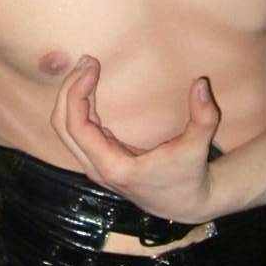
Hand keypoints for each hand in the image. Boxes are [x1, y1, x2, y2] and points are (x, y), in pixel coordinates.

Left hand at [51, 56, 220, 224]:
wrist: (185, 204)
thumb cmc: (189, 176)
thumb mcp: (198, 148)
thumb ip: (203, 117)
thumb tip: (201, 83)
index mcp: (114, 167)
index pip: (77, 128)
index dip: (77, 94)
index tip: (92, 67)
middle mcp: (97, 168)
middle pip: (62, 127)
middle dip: (69, 90)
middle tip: (87, 61)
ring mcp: (95, 165)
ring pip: (65, 129)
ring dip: (71, 96)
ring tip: (87, 67)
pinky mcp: (99, 159)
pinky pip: (76, 130)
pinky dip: (77, 105)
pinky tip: (89, 83)